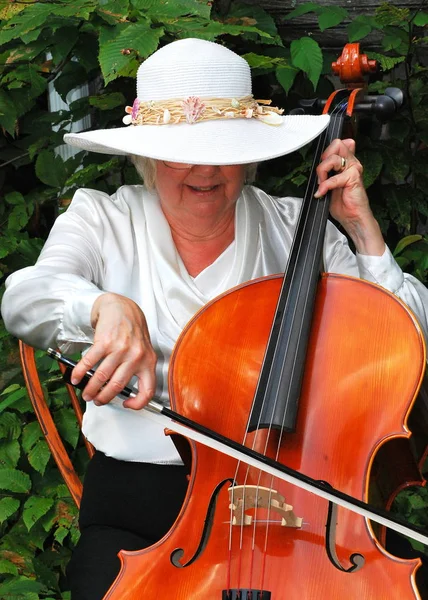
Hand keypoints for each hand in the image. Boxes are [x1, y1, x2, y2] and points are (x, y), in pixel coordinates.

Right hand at [71, 293, 156, 408]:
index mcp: (148, 361)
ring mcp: (120, 349)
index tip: (127, 405)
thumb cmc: (133, 331)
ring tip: (86, 393)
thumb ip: (138, 369)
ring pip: (102, 377)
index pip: (148, 390)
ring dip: (90, 389)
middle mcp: (136, 356)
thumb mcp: (143, 350)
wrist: (122, 307)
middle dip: (104, 398)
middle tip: (96, 400)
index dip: (138, 403)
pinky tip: (76, 377)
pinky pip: (89, 363)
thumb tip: (125, 393)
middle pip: (118, 386)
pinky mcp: (105, 342)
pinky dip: (80, 373)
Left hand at [315, 138, 384, 255]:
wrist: (353, 218)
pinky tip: (322, 192)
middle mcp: (351, 163)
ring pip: (333, 159)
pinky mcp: (354, 178)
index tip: (322, 169)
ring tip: (322, 185)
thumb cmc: (344, 204)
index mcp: (347, 162)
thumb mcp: (330, 185)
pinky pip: (334, 178)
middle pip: (336, 145)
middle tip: (322, 175)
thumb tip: (320, 164)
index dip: (326, 153)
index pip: (337, 144)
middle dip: (323, 159)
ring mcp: (354, 169)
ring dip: (322, 172)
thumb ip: (326, 173)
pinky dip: (325, 185)